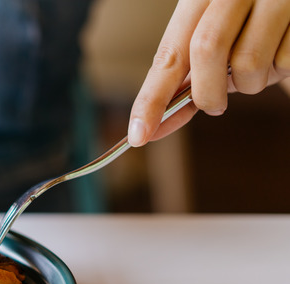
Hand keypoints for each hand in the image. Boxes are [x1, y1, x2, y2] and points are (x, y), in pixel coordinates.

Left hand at [128, 0, 289, 145]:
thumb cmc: (248, 19)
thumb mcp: (213, 32)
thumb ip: (189, 69)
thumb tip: (156, 122)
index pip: (168, 54)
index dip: (151, 98)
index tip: (139, 134)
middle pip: (206, 51)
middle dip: (206, 92)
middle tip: (214, 105)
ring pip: (249, 64)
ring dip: (249, 83)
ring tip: (258, 64)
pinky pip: (285, 63)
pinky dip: (280, 69)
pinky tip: (280, 49)